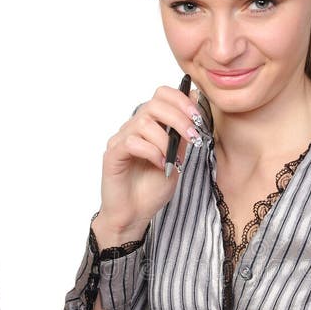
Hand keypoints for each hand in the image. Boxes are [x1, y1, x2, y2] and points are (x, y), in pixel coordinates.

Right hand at [92, 84, 200, 247]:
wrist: (134, 215)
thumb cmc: (151, 189)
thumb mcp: (177, 159)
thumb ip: (183, 136)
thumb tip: (196, 109)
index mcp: (150, 125)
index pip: (162, 95)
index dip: (181, 99)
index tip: (198, 117)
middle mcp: (134, 128)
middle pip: (154, 104)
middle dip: (179, 118)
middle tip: (193, 136)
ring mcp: (121, 140)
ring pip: (143, 123)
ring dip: (165, 140)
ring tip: (173, 160)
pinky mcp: (112, 155)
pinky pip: (131, 142)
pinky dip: (151, 152)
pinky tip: (161, 165)